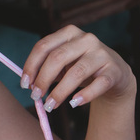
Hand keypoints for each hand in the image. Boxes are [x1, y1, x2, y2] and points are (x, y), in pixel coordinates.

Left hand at [21, 26, 135, 110]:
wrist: (116, 74)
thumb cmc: (83, 68)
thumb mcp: (64, 64)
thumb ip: (47, 69)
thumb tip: (28, 83)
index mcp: (69, 33)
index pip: (44, 46)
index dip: (31, 65)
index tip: (24, 84)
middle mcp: (87, 39)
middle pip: (58, 57)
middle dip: (43, 79)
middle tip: (35, 97)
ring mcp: (102, 54)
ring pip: (77, 72)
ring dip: (60, 91)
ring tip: (50, 106)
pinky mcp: (114, 70)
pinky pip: (99, 84)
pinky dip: (85, 95)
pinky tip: (74, 103)